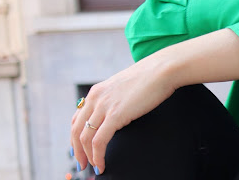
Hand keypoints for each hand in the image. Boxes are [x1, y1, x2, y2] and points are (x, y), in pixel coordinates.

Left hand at [70, 50, 176, 174]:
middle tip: (82, 164)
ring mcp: (104, 106)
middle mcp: (95, 98)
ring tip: (94, 167)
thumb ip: (115, 98)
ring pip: (85, 138)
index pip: (77, 118)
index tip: (79, 149)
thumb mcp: (124, 87)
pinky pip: (98, 141)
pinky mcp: (115, 115)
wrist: (162, 70)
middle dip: (78, 151)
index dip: (75, 137)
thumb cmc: (150, 77)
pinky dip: (97, 156)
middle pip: (76, 130)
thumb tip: (117, 112)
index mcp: (97, 91)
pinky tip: (102, 164)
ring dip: (87, 157)